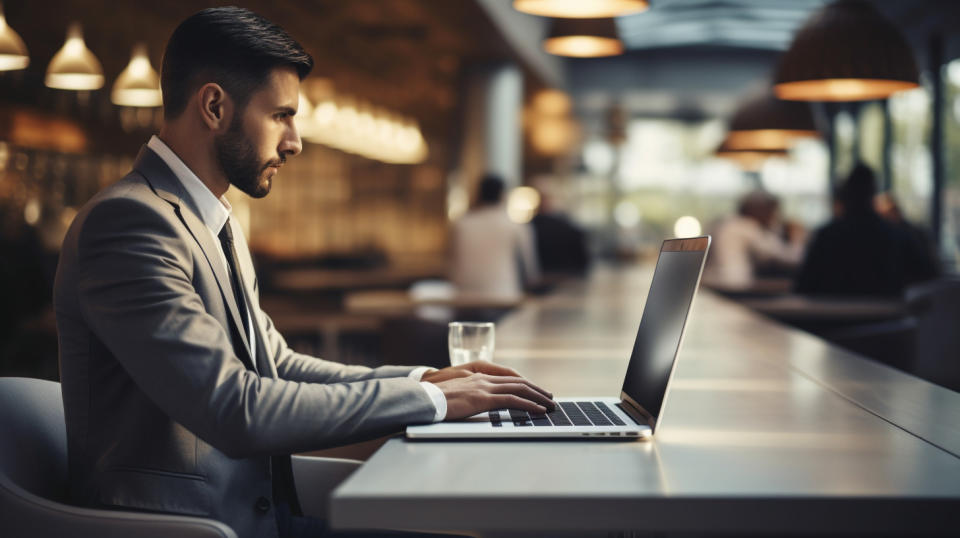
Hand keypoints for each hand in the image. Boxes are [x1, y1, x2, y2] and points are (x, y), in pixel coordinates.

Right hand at [423, 362, 553, 419]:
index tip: (535, 391)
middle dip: (536, 389)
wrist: (422, 397)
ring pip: (519, 389)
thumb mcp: (453, 393)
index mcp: (477, 376)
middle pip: (517, 382)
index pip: (507, 378)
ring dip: (538, 397)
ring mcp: (484, 387)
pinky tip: (539, 410)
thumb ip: (467, 394)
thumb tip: (473, 402)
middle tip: (549, 397)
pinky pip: (512, 401)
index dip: (524, 384)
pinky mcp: (483, 398)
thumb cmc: (433, 398)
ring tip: (550, 405)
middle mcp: (483, 378)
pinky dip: (529, 405)